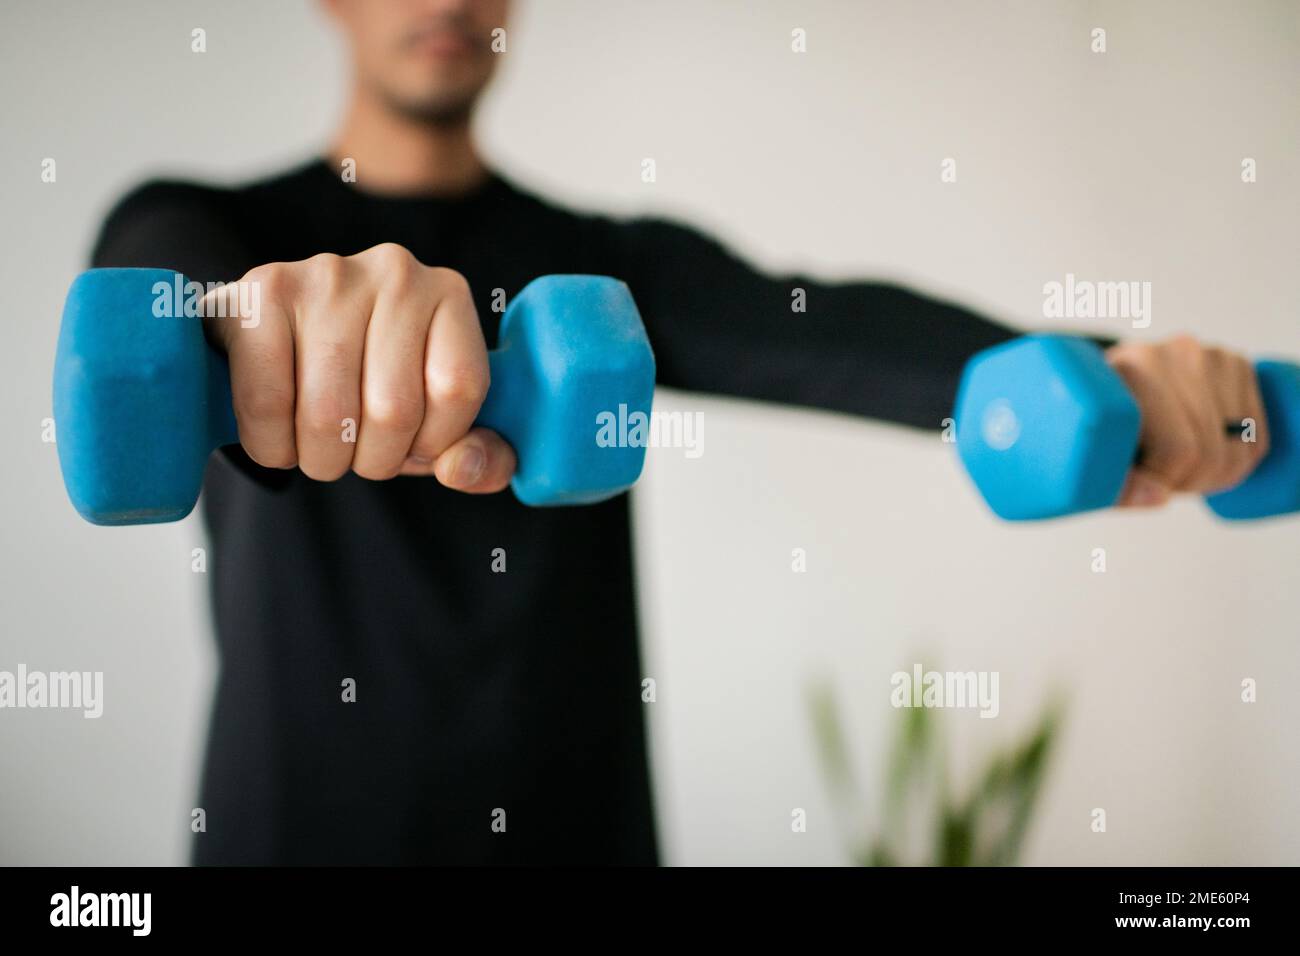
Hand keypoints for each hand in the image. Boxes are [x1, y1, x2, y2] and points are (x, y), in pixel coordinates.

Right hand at [202, 243, 515, 490]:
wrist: (267, 340)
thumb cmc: (366, 386)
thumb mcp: (436, 422)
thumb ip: (478, 455)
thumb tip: (463, 469)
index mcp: (448, 295)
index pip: (459, 389)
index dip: (432, 443)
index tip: (409, 444)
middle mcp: (395, 272)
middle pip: (394, 410)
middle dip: (371, 460)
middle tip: (353, 452)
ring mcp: (326, 275)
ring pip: (329, 415)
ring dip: (320, 459)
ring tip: (315, 446)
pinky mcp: (262, 292)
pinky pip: (268, 403)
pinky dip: (271, 445)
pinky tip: (276, 438)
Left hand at [1106, 336, 1269, 506]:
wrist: (1106, 384)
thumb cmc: (1095, 426)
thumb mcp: (1090, 456)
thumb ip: (1113, 484)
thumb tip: (1156, 497)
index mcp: (1133, 369)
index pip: (1177, 448)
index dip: (1165, 481)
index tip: (1145, 487)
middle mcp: (1178, 353)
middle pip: (1209, 452)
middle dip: (1187, 482)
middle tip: (1160, 478)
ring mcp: (1214, 357)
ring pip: (1239, 449)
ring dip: (1212, 475)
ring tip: (1175, 465)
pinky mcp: (1237, 367)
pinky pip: (1257, 438)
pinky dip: (1236, 460)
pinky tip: (1203, 454)